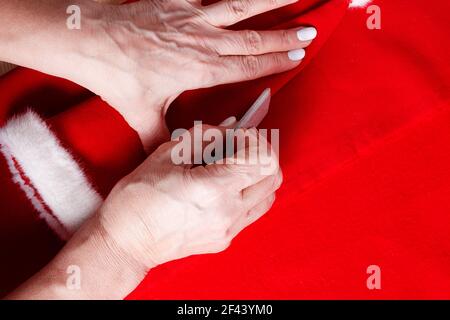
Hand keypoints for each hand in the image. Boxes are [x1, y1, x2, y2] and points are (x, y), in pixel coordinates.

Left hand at [75, 0, 314, 146]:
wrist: (90, 40)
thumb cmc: (117, 78)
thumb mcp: (141, 115)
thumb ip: (160, 139)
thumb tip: (170, 158)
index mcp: (201, 69)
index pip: (249, 66)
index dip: (277, 61)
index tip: (300, 55)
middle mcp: (203, 41)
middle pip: (254, 38)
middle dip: (286, 35)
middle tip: (311, 29)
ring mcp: (191, 17)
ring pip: (240, 7)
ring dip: (270, 1)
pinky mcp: (177, 1)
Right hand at [98, 123, 281, 267]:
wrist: (126, 242)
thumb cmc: (138, 197)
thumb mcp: (167, 154)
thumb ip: (205, 136)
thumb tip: (230, 128)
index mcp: (214, 187)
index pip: (263, 159)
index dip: (256, 139)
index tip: (240, 133)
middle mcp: (228, 212)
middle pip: (273, 176)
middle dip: (262, 153)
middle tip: (240, 146)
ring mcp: (229, 229)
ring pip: (268, 196)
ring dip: (259, 175)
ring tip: (234, 165)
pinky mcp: (224, 240)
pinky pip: (251, 213)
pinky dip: (248, 194)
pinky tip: (226, 187)